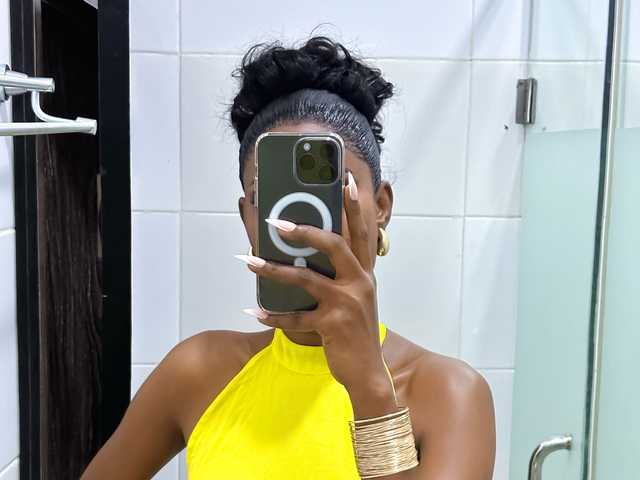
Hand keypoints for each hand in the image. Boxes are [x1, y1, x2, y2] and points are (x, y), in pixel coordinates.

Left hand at [238, 171, 397, 418]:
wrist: (367, 372)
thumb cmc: (356, 332)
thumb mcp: (355, 299)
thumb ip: (340, 277)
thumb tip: (303, 257)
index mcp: (365, 273)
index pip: (361, 232)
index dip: (355, 206)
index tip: (347, 180)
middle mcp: (360, 283)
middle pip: (334, 245)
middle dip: (305, 230)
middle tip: (275, 223)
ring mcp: (347, 304)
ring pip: (306, 278)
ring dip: (274, 269)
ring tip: (249, 261)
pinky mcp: (332, 325)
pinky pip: (296, 316)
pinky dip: (274, 314)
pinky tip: (255, 310)